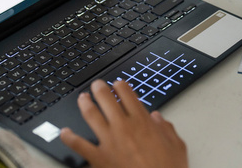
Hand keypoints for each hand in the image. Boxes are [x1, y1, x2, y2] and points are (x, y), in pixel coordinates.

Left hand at [61, 80, 187, 167]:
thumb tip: (159, 118)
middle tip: (96, 85)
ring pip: (91, 115)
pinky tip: (64, 132)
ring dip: (85, 103)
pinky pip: (79, 145)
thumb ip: (167, 128)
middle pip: (106, 99)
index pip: (128, 95)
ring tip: (82, 98)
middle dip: (100, 89)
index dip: (121, 86)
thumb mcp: (177, 146)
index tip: (118, 84)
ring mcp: (109, 142)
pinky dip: (69, 138)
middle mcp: (124, 127)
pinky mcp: (99, 158)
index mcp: (143, 121)